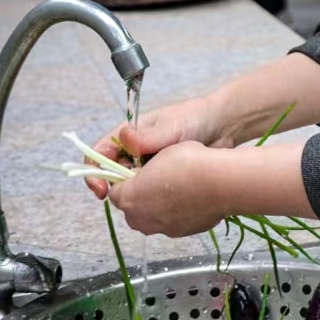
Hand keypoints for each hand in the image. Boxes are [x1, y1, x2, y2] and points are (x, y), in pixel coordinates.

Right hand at [83, 98, 229, 197]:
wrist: (224, 128)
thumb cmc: (195, 119)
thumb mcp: (171, 126)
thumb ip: (148, 136)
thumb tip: (124, 138)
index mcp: (128, 136)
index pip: (100, 155)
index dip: (95, 173)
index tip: (101, 190)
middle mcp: (133, 153)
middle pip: (112, 177)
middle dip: (118, 188)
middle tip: (136, 197)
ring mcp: (148, 169)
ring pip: (131, 189)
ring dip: (138, 195)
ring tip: (158, 194)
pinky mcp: (163, 182)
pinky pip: (150, 195)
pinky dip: (154, 199)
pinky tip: (169, 199)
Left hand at [105, 141, 229, 236]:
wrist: (222, 183)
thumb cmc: (188, 162)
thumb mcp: (158, 151)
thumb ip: (140, 166)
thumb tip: (139, 170)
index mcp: (128, 199)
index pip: (115, 191)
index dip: (126, 179)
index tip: (140, 170)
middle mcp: (141, 220)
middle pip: (133, 208)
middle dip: (141, 195)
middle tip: (159, 177)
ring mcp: (163, 230)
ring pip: (153, 216)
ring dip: (160, 205)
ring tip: (180, 186)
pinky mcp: (182, 233)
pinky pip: (174, 221)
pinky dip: (179, 212)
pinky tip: (193, 196)